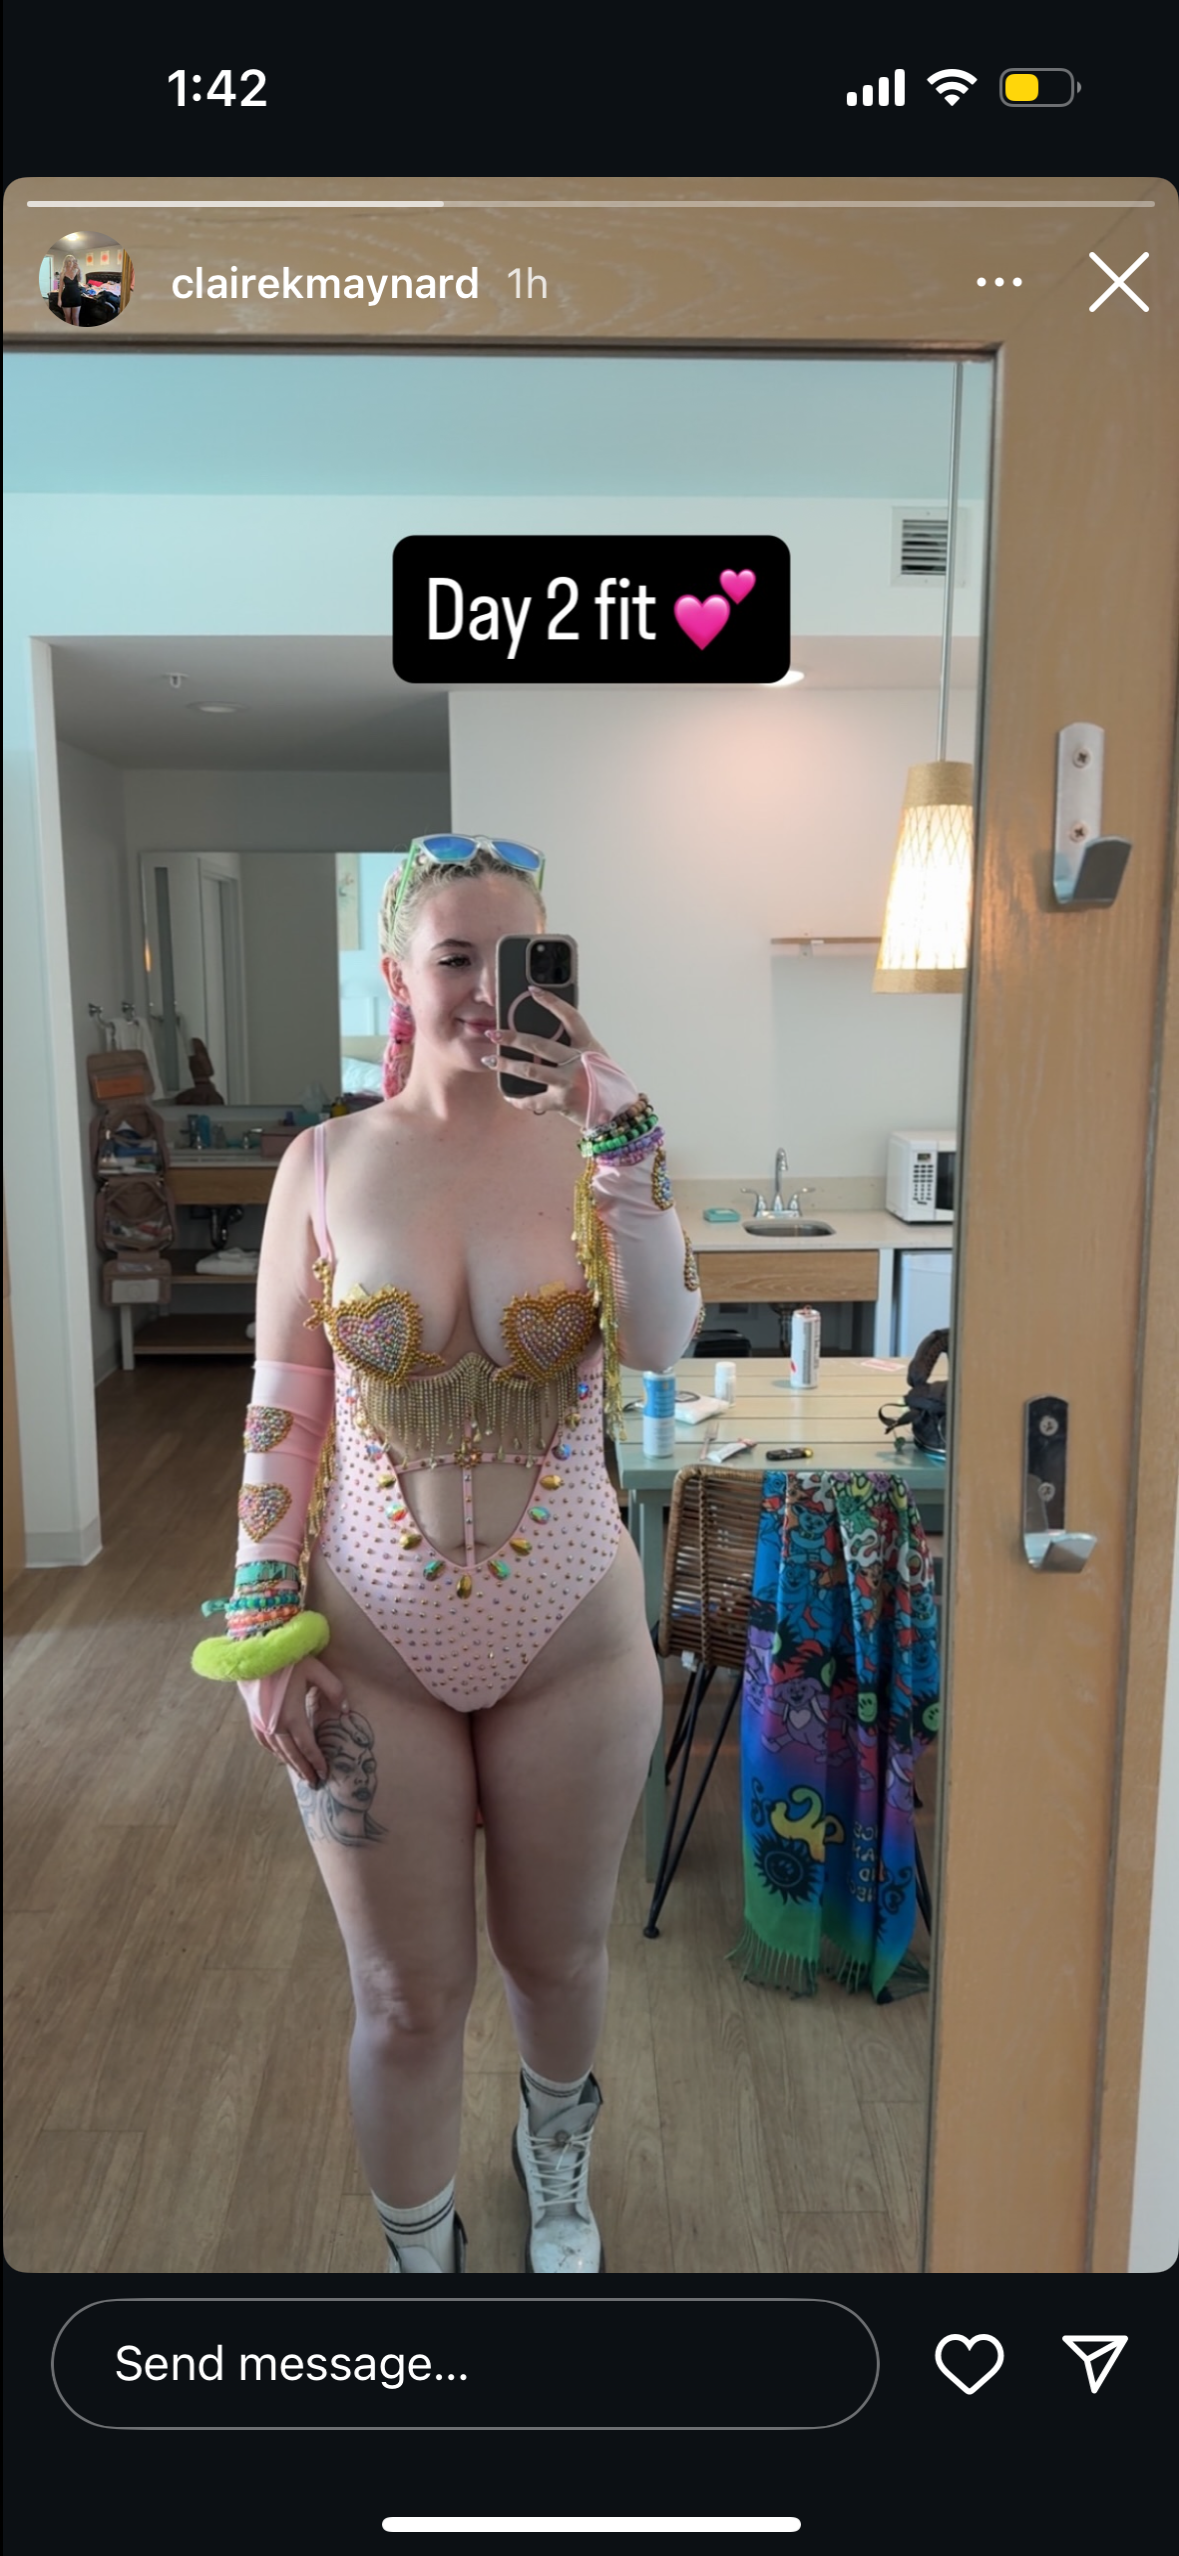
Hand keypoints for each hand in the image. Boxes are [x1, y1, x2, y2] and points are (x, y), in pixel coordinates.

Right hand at [239, 1653, 346, 1785]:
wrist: (255, 1646)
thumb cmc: (289, 1658)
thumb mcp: (317, 1670)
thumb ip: (334, 1691)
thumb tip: (346, 1711)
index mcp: (292, 1716)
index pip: (307, 1746)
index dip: (317, 1761)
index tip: (325, 1773)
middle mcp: (274, 1724)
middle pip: (291, 1753)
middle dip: (303, 1769)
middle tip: (314, 1782)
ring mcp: (261, 1721)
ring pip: (276, 1750)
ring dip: (288, 1763)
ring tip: (300, 1772)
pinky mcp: (252, 1715)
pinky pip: (263, 1741)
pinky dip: (273, 1751)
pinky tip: (279, 1755)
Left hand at [485, 991, 603, 1121]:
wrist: (618, 1112)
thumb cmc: (605, 1082)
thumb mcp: (596, 1057)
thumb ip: (576, 1046)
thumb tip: (546, 1036)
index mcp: (588, 1046)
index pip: (570, 1017)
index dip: (552, 1002)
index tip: (533, 991)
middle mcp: (578, 1062)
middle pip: (539, 1044)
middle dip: (512, 1038)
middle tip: (494, 1033)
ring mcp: (568, 1082)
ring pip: (529, 1070)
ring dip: (505, 1065)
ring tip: (489, 1060)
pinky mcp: (561, 1102)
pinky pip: (533, 1100)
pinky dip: (519, 1099)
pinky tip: (509, 1096)